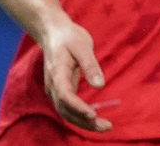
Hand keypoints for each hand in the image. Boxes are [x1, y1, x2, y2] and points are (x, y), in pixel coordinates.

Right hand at [39, 15, 109, 131]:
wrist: (53, 32)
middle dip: (84, 122)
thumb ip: (90, 65)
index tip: (93, 114)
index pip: (65, 96)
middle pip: (65, 110)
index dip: (78, 107)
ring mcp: (55, 89)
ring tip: (104, 127)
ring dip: (83, 122)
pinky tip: (94, 118)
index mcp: (57, 73)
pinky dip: (80, 115)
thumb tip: (100, 85)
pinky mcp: (61, 89)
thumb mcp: (83, 46)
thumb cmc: (69, 37)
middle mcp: (53, 85)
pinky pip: (68, 107)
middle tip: (106, 127)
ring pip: (66, 112)